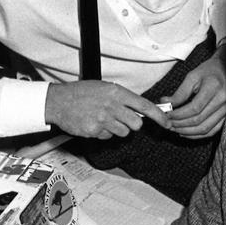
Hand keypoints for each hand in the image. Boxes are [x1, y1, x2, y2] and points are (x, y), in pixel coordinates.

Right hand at [45, 81, 170, 138]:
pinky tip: (94, 123)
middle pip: (136, 124)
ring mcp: (103, 119)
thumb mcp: (104, 87)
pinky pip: (108, 137)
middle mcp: (112, 105)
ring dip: (117, 129)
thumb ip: (122, 98)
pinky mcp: (94, 130)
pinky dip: (103, 133)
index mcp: (116, 92)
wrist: (59, 101)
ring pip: (123, 132)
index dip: (159, 116)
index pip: (144, 106)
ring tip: (104, 119)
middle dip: (132, 124)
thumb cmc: (81, 92)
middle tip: (122, 119)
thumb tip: (139, 109)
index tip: (167, 123)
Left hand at [164, 44, 225, 139]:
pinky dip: (198, 135)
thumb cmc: (210, 70)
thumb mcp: (193, 76)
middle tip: (168, 124)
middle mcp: (223, 101)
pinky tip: (186, 132)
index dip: (179, 114)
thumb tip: (165, 103)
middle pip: (198, 120)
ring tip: (174, 128)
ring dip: (187, 132)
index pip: (194, 108)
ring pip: (205, 129)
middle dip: (180, 124)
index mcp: (214, 87)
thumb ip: (180, 92)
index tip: (167, 115)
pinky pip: (212, 131)